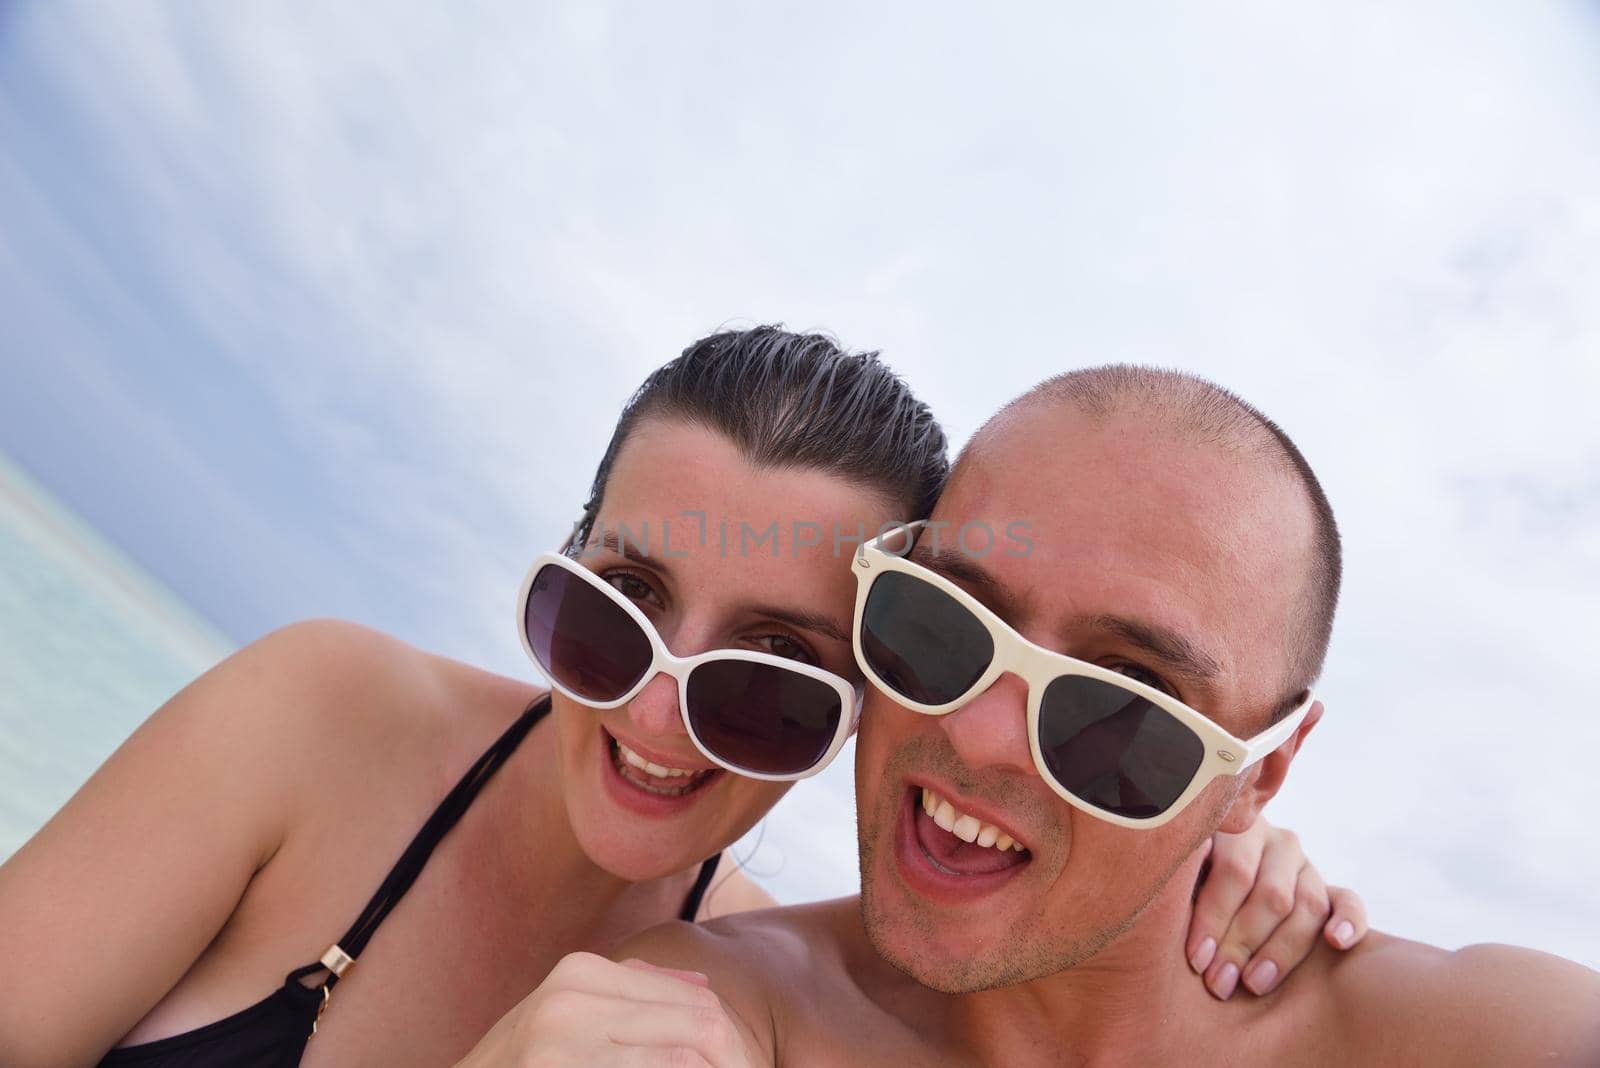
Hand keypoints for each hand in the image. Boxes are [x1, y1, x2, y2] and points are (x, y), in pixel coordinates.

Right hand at [453, 952, 760, 1066]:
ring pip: (683, 1059)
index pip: (695, 1002)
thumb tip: (706, 992)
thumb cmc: (523, 1060)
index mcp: (583, 973)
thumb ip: (634, 992)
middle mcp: (573, 1001)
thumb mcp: (569, 1013)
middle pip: (699, 1029)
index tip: (738, 1065)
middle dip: (727, 1059)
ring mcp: (563, 1045)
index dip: (728, 1041)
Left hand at [1186, 816, 1367, 999]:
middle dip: (1242, 944)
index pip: (1234, 872)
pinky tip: (1337, 944)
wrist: (1219, 867)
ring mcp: (1306, 864)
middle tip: (1219, 983)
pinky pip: (1348, 902)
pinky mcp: (1330, 888)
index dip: (1215, 918)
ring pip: (1308, 905)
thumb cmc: (1187, 879)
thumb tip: (1160, 904)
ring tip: (1254, 984)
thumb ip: (1178, 884)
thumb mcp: (1179, 873)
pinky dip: (1349, 923)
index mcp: (1237, 826)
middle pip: (1271, 894)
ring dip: (1282, 951)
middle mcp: (1276, 840)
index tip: (1197, 959)